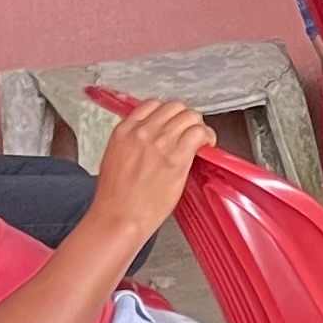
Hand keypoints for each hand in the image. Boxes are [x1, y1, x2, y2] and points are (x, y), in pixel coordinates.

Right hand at [92, 99, 210, 232]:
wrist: (119, 218)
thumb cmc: (116, 197)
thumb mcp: (115, 158)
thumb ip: (132, 141)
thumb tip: (152, 135)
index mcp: (124, 131)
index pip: (152, 104)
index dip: (167, 113)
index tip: (173, 123)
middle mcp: (142, 132)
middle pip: (175, 107)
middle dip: (185, 118)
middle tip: (189, 132)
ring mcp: (160, 143)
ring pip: (190, 116)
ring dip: (198, 127)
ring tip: (200, 141)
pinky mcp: (177, 157)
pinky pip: (199, 133)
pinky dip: (207, 137)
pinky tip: (205, 147)